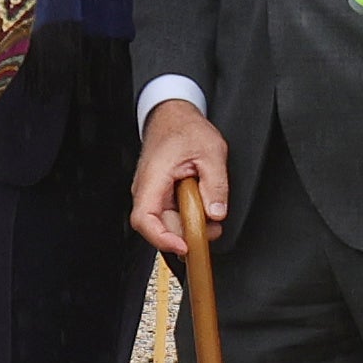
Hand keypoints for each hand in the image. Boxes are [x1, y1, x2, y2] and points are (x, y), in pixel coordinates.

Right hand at [129, 104, 229, 256]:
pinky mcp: (160, 196)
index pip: (145, 219)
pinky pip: (171, 215)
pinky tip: (202, 210)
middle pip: (159, 227)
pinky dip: (188, 218)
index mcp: (153, 178)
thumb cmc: (184, 128)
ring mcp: (152, 194)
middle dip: (186, 234)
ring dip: (189, 226)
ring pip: (166, 223)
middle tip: (211, 229)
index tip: (184, 246)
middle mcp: (147, 189)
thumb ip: (216, 184)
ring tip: (211, 215)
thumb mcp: (211, 152)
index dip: (162, 239)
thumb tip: (216, 212)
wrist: (173, 116)